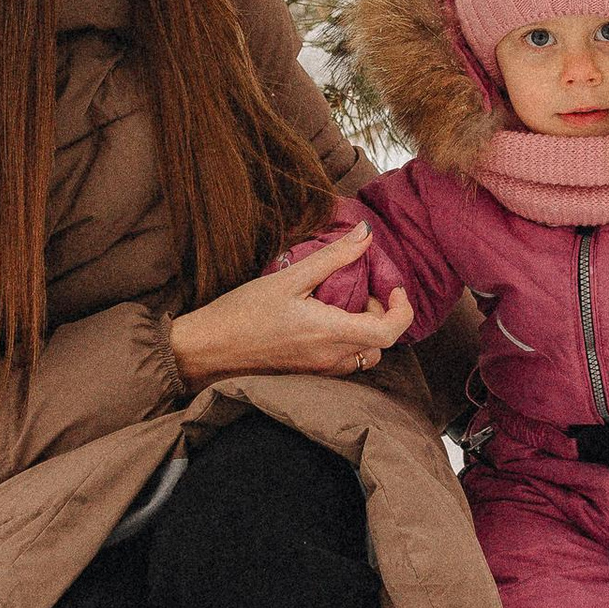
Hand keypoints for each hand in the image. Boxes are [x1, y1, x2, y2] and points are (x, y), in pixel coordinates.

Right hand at [167, 224, 416, 386]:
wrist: (205, 349)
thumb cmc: (241, 313)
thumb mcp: (289, 278)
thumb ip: (333, 257)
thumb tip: (365, 233)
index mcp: (329, 334)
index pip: (389, 332)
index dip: (402, 310)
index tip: (393, 287)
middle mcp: (330, 359)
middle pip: (379, 344)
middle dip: (378, 314)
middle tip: (358, 287)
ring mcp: (319, 371)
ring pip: (363, 355)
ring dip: (363, 329)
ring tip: (340, 302)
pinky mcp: (307, 374)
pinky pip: (343, 361)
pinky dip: (347, 340)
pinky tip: (323, 318)